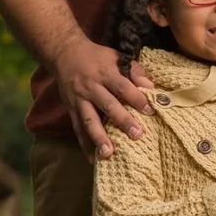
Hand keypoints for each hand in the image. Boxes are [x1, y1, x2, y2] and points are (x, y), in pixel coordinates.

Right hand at [54, 35, 152, 160]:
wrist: (65, 55)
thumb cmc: (96, 57)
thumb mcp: (116, 57)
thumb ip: (135, 71)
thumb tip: (151, 87)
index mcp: (105, 73)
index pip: (123, 86)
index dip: (136, 98)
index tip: (150, 111)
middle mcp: (91, 87)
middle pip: (108, 105)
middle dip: (122, 121)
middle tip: (137, 135)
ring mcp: (79, 100)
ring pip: (89, 120)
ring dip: (99, 138)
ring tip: (109, 154)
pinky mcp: (71, 110)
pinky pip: (78, 129)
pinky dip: (84, 145)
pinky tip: (92, 160)